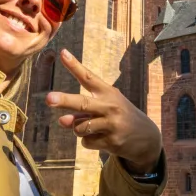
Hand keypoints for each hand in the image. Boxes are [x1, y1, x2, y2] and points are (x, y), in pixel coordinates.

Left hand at [46, 49, 161, 172]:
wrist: (146, 138)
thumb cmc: (119, 117)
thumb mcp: (105, 108)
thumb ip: (82, 111)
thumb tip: (62, 121)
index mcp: (108, 92)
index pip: (88, 77)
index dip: (75, 65)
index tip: (62, 53)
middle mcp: (110, 106)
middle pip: (82, 103)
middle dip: (64, 100)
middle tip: (49, 98)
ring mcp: (112, 124)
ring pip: (79, 128)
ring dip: (79, 130)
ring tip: (94, 128)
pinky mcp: (112, 141)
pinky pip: (87, 142)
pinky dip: (89, 142)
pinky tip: (102, 139)